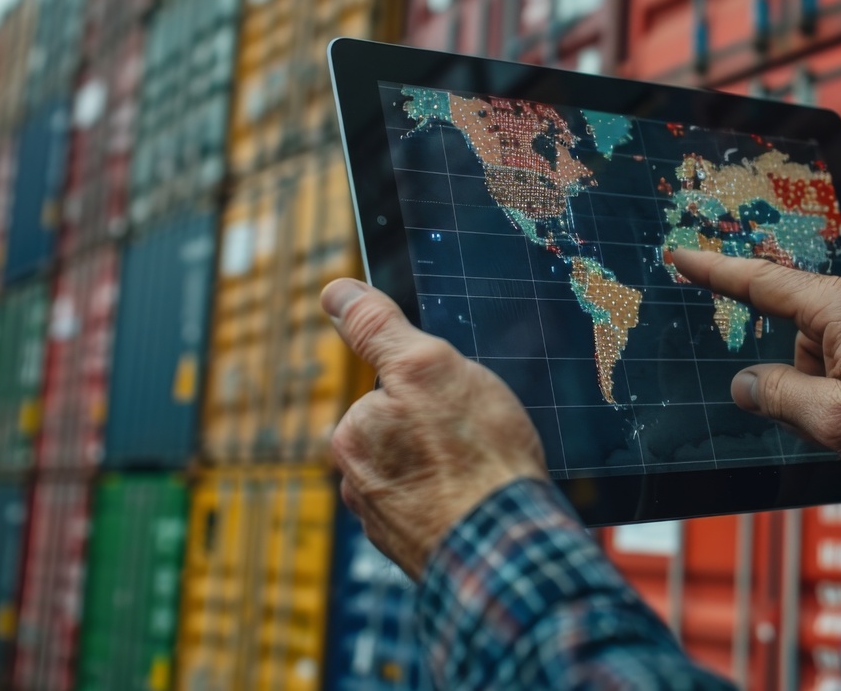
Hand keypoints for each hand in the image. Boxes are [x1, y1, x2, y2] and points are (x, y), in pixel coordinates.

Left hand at [322, 278, 547, 578]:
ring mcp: (389, 521)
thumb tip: (335, 291)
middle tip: (477, 433)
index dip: (434, 384)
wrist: (505, 547)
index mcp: (353, 435)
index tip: (460, 403)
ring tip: (487, 469)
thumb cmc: (472, 456)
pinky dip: (461, 499)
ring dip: (453, 466)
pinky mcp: (420, 549)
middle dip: (440, 427)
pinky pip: (441, 506)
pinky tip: (485, 498)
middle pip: (406, 430)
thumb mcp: (427, 367)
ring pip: (424, 470)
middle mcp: (359, 482)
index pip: (392, 387)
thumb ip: (377, 328)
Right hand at [672, 249, 840, 479]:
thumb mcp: (831, 420)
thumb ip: (777, 396)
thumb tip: (746, 385)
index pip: (764, 284)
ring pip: (827, 344)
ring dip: (832, 380)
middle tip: (840, 413)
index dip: (717, 272)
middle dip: (804, 374)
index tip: (683, 256)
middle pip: (799, 330)